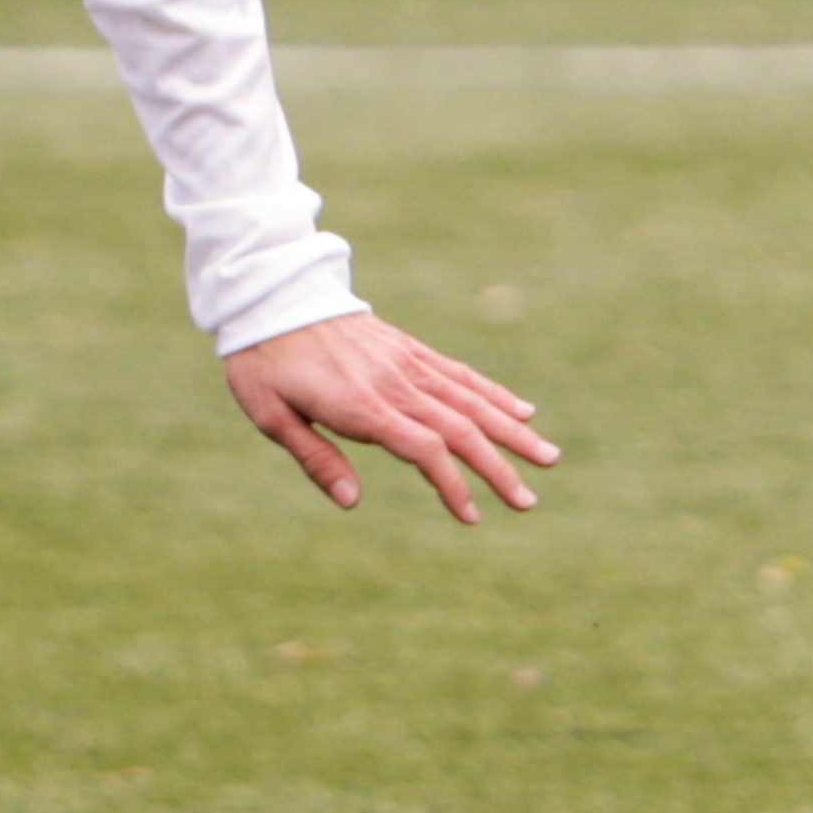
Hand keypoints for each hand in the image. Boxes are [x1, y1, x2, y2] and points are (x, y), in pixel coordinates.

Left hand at [222, 312, 555, 522]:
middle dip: (499, 468)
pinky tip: (522, 411)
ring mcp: (407, 363)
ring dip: (512, 431)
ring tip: (549, 458)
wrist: (271, 296)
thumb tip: (352, 502)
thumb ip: (315, 459)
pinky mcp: (409, 349)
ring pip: (472, 400)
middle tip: (528, 502)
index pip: (424, 450)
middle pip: (460, 430)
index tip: (471, 515)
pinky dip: (494, 393)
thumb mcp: (270, 416)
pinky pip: (459, 373)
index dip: (452, 485)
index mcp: (360, 405)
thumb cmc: (263, 362)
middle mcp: (394, 383)